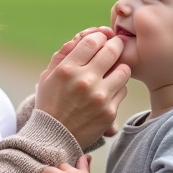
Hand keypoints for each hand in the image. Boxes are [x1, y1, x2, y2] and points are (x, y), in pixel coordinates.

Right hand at [35, 30, 128, 147]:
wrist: (53, 138)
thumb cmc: (50, 103)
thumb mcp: (48, 75)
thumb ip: (65, 53)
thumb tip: (85, 35)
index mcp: (67, 69)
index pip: (93, 40)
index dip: (101, 36)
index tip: (102, 39)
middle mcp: (84, 81)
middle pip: (112, 51)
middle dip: (116, 45)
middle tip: (116, 46)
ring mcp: (99, 97)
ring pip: (124, 70)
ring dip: (120, 67)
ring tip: (112, 71)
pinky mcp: (109, 112)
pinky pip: (123, 90)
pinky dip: (117, 88)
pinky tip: (107, 92)